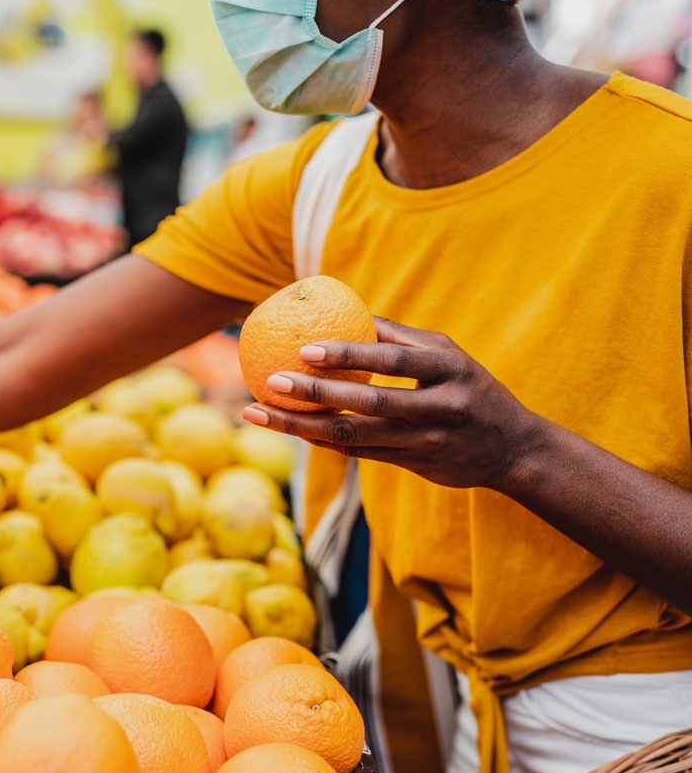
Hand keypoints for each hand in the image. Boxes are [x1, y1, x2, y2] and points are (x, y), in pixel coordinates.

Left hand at [241, 317, 545, 489]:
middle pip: (368, 403)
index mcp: (447, 370)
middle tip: (269, 381)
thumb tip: (346, 307)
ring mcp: (426, 442)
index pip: (391, 360)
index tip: (304, 348)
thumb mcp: (446, 355)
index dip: (347, 354)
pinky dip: (322, 440)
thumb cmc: (469, 387)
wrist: (514, 448)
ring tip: (258, 412)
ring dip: (302, 426)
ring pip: (355, 436)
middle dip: (315, 395)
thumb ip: (399, 337)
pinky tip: (289, 428)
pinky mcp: (413, 465)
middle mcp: (439, 407)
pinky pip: (358, 453)